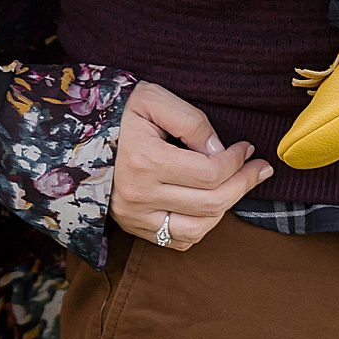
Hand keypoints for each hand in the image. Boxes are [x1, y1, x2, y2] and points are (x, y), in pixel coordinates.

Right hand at [109, 82, 271, 250]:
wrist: (79, 136)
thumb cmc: (121, 113)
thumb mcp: (153, 98)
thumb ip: (191, 121)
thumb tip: (220, 151)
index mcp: (145, 161)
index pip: (210, 172)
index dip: (238, 161)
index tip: (247, 148)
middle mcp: (139, 195)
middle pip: (211, 203)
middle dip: (243, 185)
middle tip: (259, 169)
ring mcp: (135, 217)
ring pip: (199, 229)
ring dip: (226, 208)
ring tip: (236, 186)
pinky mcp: (134, 228)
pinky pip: (180, 241)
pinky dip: (202, 227)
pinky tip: (209, 204)